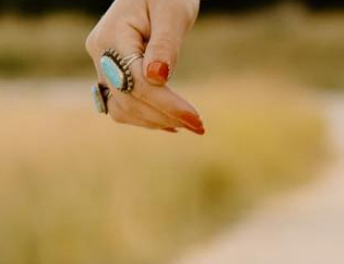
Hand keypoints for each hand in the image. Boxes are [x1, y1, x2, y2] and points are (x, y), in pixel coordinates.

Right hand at [86, 0, 203, 133]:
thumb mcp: (171, 13)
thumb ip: (164, 44)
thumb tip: (157, 78)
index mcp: (111, 35)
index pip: (137, 83)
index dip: (167, 105)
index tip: (197, 119)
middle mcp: (100, 53)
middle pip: (128, 100)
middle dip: (165, 116)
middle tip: (199, 126)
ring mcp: (103, 66)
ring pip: (123, 109)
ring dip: (155, 122)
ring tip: (188, 123)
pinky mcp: (112, 75)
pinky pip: (124, 106)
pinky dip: (147, 117)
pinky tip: (172, 122)